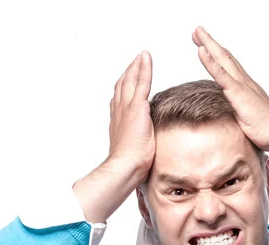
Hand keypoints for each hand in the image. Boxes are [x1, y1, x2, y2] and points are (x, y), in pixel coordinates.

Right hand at [107, 51, 154, 182]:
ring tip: (142, 56)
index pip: (121, 98)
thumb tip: (150, 141)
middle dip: (129, 72)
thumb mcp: (134, 147)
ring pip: (131, 79)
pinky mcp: (137, 106)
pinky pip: (141, 81)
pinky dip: (144, 68)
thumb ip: (140, 139)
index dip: (125, 87)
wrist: (126, 165)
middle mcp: (119, 110)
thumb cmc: (131, 163)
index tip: (130, 79)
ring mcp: (127, 107)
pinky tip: (146, 58)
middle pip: (123, 84)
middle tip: (136, 61)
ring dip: (136, 66)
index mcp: (118, 120)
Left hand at [192, 26, 268, 150]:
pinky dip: (210, 62)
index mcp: (246, 88)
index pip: (229, 67)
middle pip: (225, 58)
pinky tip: (201, 51)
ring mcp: (242, 86)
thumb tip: (230, 114)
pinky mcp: (238, 93)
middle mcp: (245, 82)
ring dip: (209, 45)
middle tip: (198, 31)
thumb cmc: (266, 130)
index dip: (217, 55)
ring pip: (222, 60)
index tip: (205, 46)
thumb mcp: (246, 119)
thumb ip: (237, 111)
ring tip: (197, 32)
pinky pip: (221, 75)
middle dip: (211, 43)